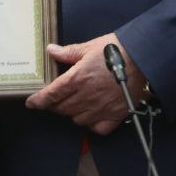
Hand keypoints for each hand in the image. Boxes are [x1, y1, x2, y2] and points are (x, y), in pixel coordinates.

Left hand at [24, 34, 142, 134]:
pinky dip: (91, 124)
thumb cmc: (117, 50)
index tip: (31, 103)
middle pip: (62, 108)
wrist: (144, 58)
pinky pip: (97, 129)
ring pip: (77, 119)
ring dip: (71, 113)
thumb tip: (51, 50)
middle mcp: (86, 96)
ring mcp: (101, 108)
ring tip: (73, 104)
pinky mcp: (116, 115)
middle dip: (54, 105)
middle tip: (54, 99)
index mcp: (77, 78)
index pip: (51, 95)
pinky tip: (91, 115)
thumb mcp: (89, 47)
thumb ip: (68, 52)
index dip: (38, 101)